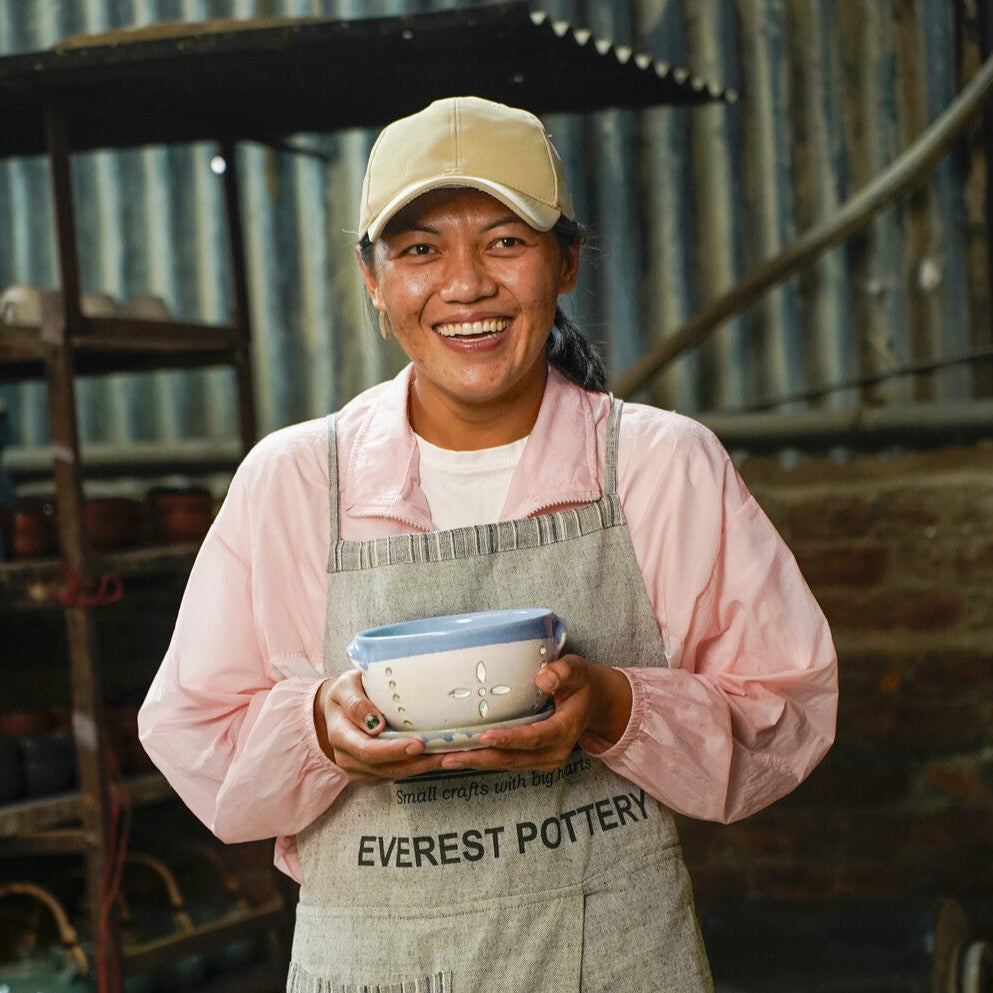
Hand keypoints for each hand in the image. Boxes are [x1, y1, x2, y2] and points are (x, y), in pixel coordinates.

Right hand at [314, 670, 447, 783]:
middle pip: (385, 766)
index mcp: (340, 734)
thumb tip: (375, 722)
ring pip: (395, 773)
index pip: (367, 749)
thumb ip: (356, 702)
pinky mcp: (372, 773)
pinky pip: (397, 773)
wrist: (338, 708)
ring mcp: (360, 769)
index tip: (418, 744)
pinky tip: (440, 758)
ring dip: (424, 766)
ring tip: (452, 757)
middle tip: (445, 754)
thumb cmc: (346, 692)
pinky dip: (420, 767)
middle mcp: (348, 757)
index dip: (394, 750)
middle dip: (418, 762)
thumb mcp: (345, 687)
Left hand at [437, 654, 632, 773]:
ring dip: (475, 763)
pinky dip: (482, 760)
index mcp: (564, 730)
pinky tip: (459, 756)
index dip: (508, 739)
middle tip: (447, 757)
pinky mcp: (534, 760)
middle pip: (513, 758)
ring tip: (443, 759)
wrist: (594, 702)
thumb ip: (562, 672)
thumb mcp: (577, 669)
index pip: (533, 737)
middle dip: (479, 758)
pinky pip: (506, 763)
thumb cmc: (581, 682)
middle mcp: (554, 751)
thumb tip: (542, 678)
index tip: (483, 737)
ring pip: (506, 764)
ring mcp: (544, 759)